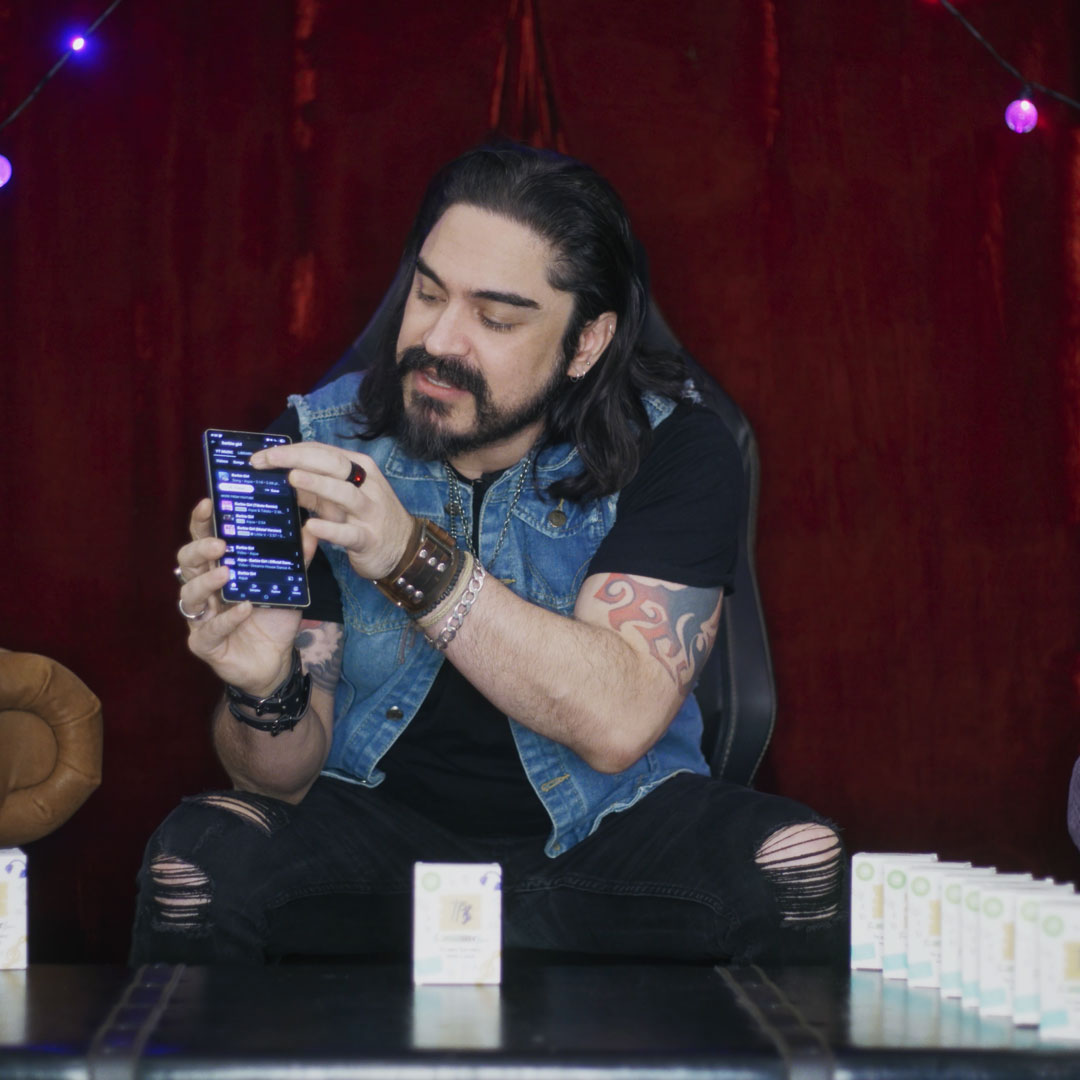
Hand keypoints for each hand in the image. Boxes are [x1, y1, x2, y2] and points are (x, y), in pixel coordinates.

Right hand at [175, 498, 316, 696]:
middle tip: (220, 543)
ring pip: (190, 594)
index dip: (201, 521)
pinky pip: (209, 630)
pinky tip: (244, 609)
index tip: (208, 503)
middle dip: (199, 550)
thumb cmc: (273, 618)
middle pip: (187, 563)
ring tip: (227, 573)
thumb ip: (296, 560)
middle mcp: (205, 590)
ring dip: (207, 581)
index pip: (202, 540)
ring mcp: (200, 617)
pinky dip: (227, 619)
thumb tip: (311, 530)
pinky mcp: (204, 643)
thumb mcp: (288, 586)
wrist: (275, 661)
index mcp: (219, 569)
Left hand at [250, 442, 414, 581]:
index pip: (323, 452)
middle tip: (268, 460)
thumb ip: (313, 487)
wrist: (405, 549)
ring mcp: (369, 512)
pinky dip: (330, 529)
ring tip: (292, 479)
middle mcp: (366, 485)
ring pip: (344, 493)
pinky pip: (349, 533)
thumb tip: (276, 476)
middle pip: (333, 464)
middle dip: (299, 459)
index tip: (261, 457)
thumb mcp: (339, 498)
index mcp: (358, 468)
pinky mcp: (369, 539)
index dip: (291, 451)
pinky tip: (311, 526)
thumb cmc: (366, 518)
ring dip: (318, 484)